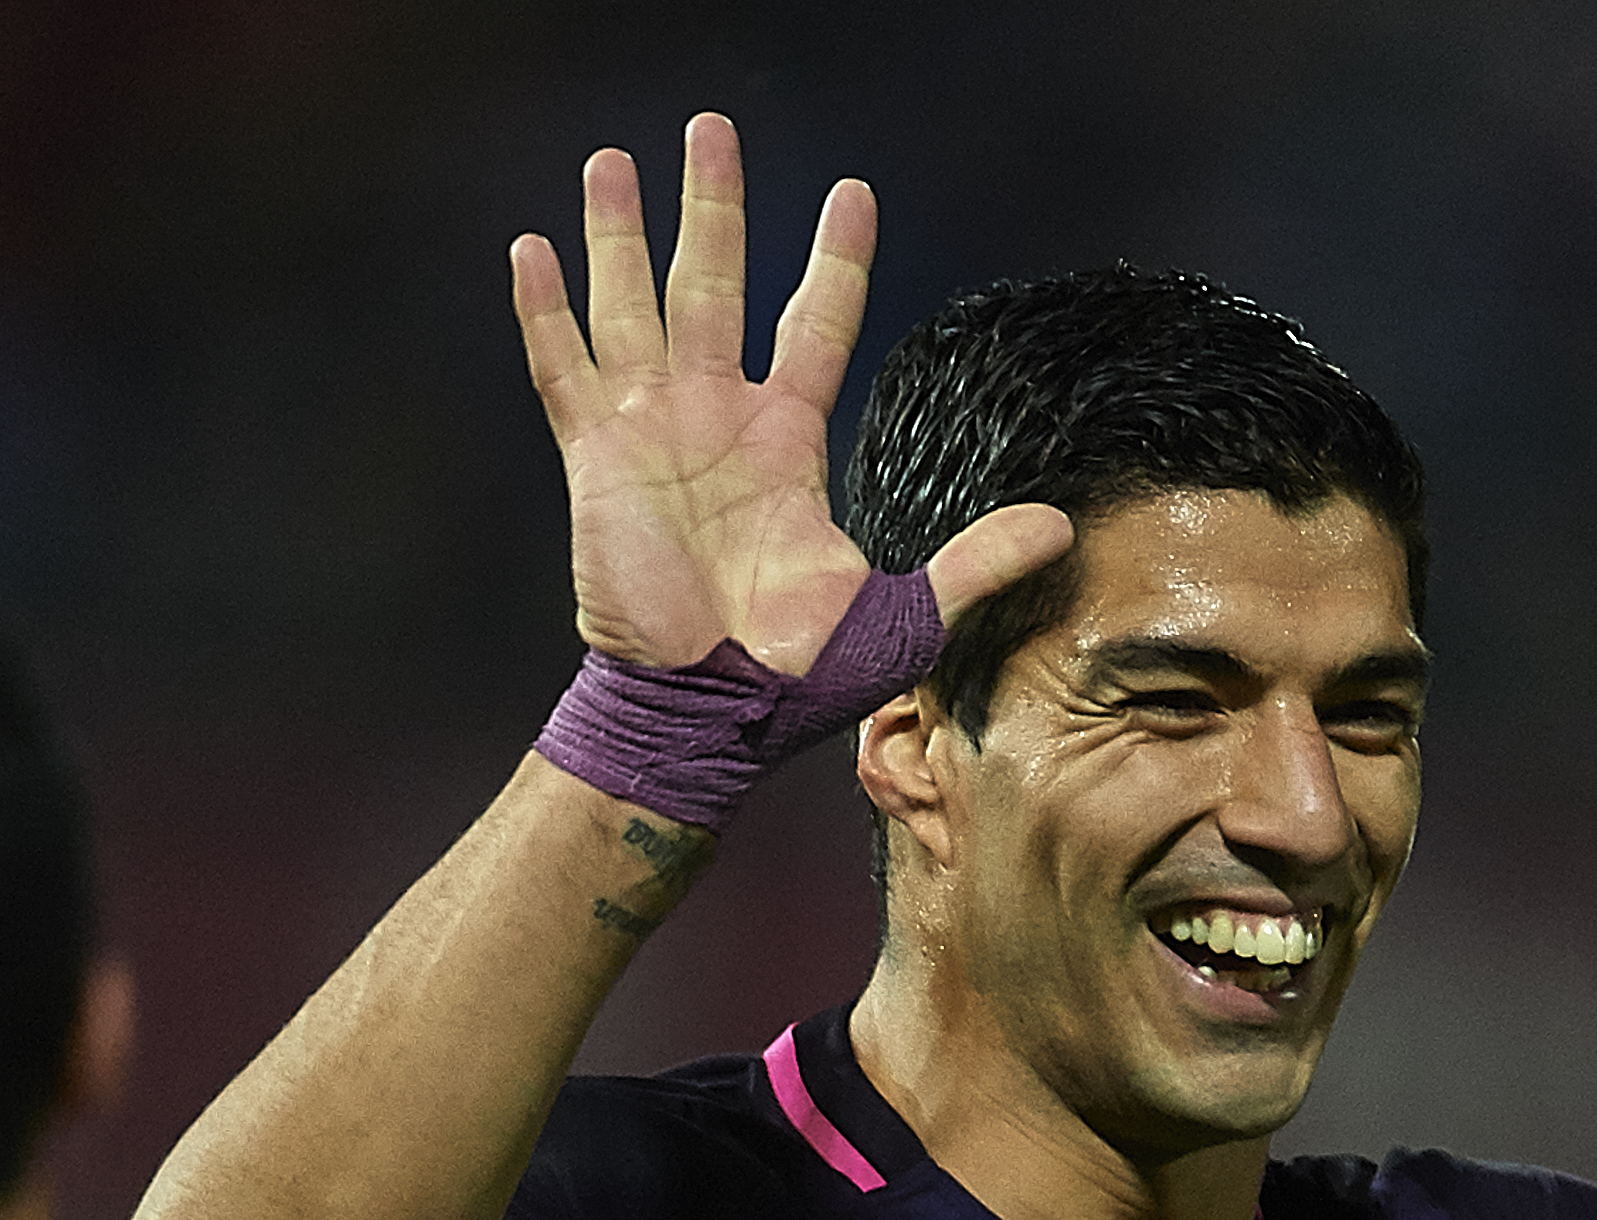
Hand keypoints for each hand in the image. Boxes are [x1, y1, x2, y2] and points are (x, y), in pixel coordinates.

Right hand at [509, 113, 1063, 673]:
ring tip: (615, 159)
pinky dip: (546, 311)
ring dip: (621, 234)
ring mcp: (652, 430)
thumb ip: (977, 562)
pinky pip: (565, 369)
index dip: (833, 260)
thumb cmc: (800, 674)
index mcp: (789, 442)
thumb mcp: (905, 614)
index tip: (852, 194)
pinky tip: (532, 247)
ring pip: (634, 305)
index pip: (817, 324)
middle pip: (714, 284)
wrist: (710, 714)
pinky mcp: (595, 458)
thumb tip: (1064, 527)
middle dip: (712, 207)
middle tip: (710, 128)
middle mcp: (718, 417)